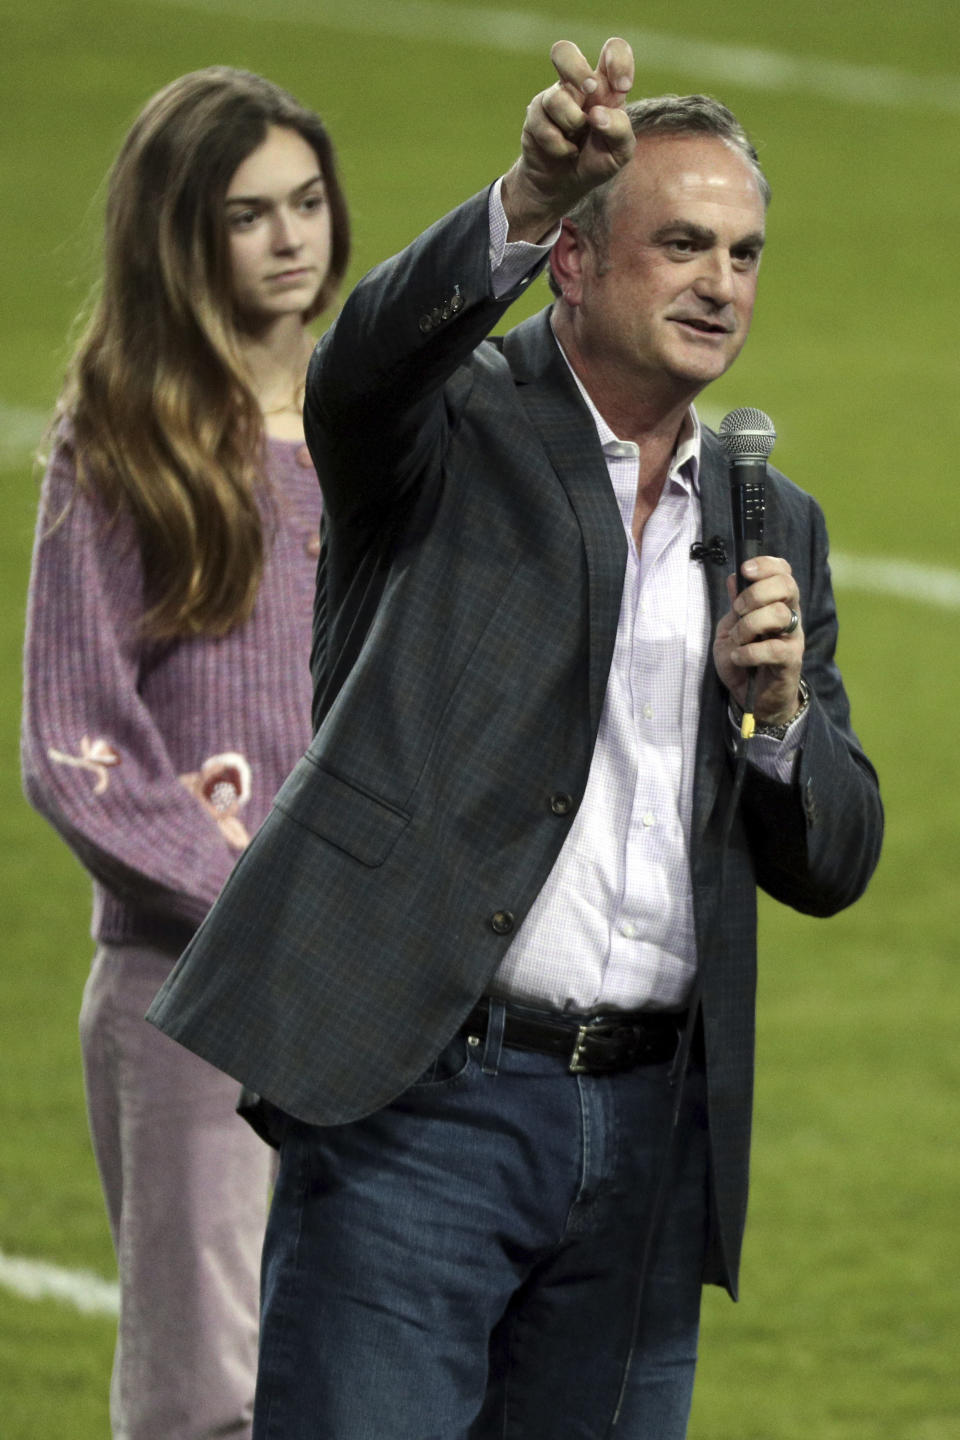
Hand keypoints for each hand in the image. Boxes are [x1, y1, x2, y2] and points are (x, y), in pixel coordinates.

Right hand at [501, 37, 634, 242]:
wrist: (564, 186)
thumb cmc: (596, 162)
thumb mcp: (620, 152)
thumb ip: (620, 129)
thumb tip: (596, 114)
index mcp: (605, 87)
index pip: (612, 50)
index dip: (618, 61)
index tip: (623, 88)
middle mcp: (577, 87)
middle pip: (564, 51)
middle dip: (577, 71)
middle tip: (590, 92)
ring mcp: (553, 99)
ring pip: (557, 96)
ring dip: (571, 122)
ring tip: (576, 139)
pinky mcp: (535, 116)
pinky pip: (544, 125)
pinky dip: (559, 145)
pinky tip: (564, 151)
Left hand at [713, 556, 804, 723]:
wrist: (753, 700)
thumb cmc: (743, 662)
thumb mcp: (731, 629)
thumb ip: (735, 606)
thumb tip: (734, 577)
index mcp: (777, 603)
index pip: (783, 572)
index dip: (767, 565)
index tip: (745, 570)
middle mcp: (790, 616)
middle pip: (787, 586)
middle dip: (756, 593)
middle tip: (738, 610)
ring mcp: (793, 638)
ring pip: (781, 614)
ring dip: (750, 624)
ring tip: (738, 639)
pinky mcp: (790, 661)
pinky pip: (774, 648)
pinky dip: (749, 652)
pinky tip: (738, 658)